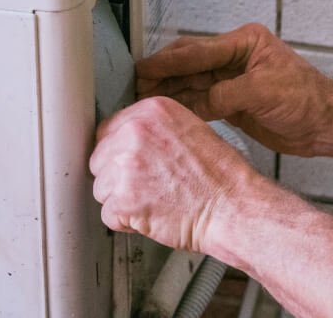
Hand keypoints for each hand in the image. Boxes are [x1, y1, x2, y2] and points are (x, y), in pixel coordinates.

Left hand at [89, 96, 256, 252]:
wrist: (232, 206)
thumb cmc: (221, 176)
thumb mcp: (190, 130)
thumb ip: (154, 130)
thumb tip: (126, 140)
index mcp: (152, 110)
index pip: (108, 130)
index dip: (119, 153)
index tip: (131, 165)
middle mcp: (135, 131)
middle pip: (100, 159)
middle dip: (117, 177)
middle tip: (146, 187)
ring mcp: (126, 164)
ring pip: (101, 188)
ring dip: (120, 201)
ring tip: (152, 201)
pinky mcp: (123, 198)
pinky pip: (108, 214)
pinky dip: (126, 222)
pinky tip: (150, 216)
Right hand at [136, 23, 332, 156]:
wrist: (327, 125)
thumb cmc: (308, 100)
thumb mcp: (264, 92)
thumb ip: (226, 94)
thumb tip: (195, 102)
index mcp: (244, 43)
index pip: (197, 50)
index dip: (168, 62)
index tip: (143, 69)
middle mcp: (235, 57)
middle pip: (189, 62)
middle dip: (162, 74)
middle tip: (135, 85)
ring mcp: (233, 79)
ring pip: (192, 82)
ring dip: (169, 92)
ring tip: (143, 100)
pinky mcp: (233, 101)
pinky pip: (201, 101)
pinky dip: (184, 107)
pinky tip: (167, 113)